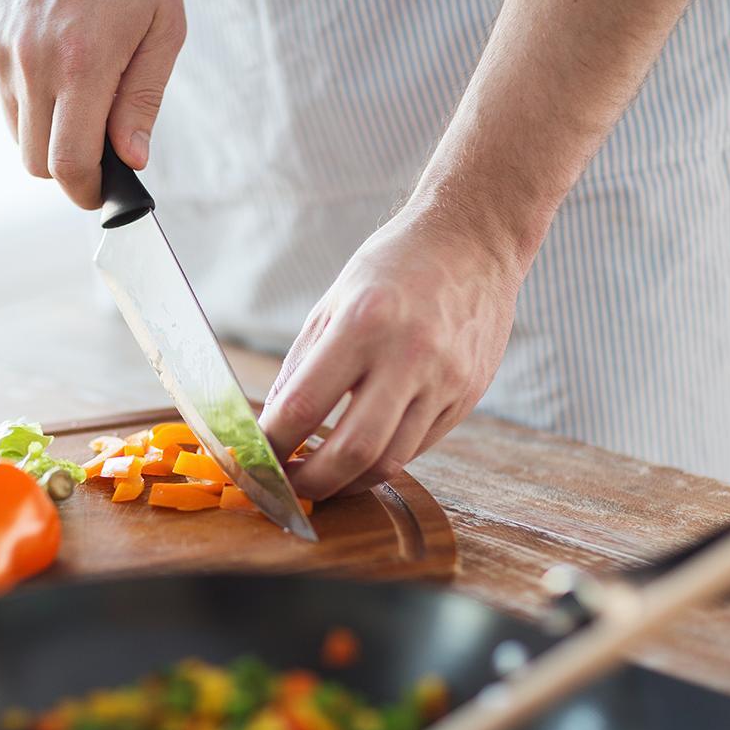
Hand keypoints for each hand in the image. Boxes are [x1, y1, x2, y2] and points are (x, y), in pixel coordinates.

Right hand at [0, 0, 185, 207]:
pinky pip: (1, 93)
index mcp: (82, 63)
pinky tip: (53, 54)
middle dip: (68, 165)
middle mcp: (30, 60)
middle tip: (98, 141)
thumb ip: (143, 101)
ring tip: (79, 83)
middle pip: (36, 161)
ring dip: (47, 128)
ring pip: (16, 130)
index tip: (100, 192)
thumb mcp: (163, 28)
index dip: (85, 191)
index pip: (68, 164)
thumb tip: (131, 160)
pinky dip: (27, 92)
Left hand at [260, 205, 523, 499]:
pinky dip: (381, 460)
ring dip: (347, 482)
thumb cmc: (394, 267)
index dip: (273, 444)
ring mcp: (445, 381)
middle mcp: (409, 355)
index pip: (304, 405)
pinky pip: (417, 447)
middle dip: (311, 483)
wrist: (474, 241)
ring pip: (391, 462)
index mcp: (363, 323)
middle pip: (353, 451)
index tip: (255, 458)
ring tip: (320, 478)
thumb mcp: (334, 302)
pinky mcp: (466, 397)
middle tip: (287, 487)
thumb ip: (301, 366)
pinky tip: (360, 454)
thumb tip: (272, 425)